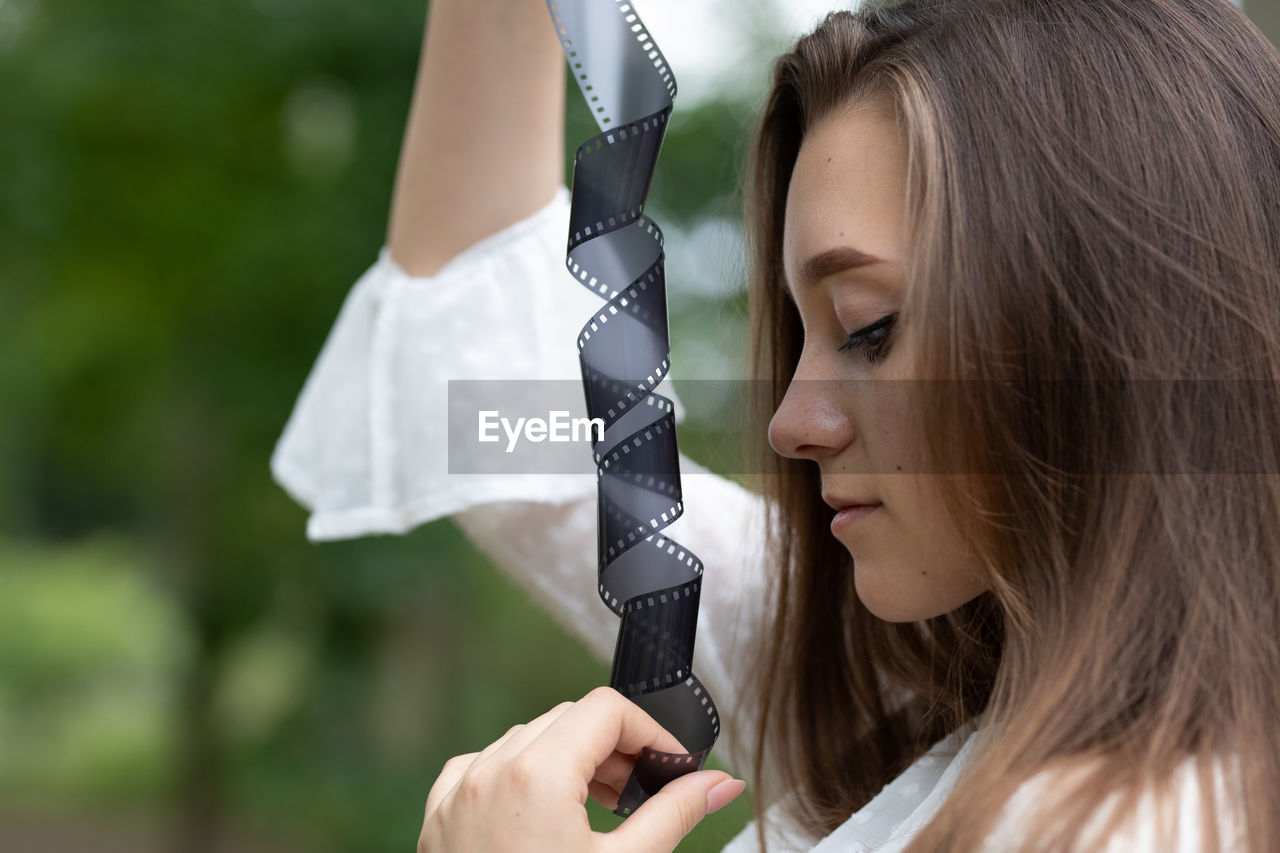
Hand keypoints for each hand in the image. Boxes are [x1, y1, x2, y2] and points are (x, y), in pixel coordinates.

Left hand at [417, 685, 746, 852]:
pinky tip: (542, 813)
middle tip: (643, 791)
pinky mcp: (437, 821)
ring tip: (599, 806)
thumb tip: (721, 782)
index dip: (650, 732)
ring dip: (568, 758)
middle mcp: (487, 774)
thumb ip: (676, 812)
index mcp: (535, 777)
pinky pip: (480, 768)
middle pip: (567, 719)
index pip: (606, 710)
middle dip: (614, 747)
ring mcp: (456, 797)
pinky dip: (517, 775)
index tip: (672, 764)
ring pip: (525, 739)